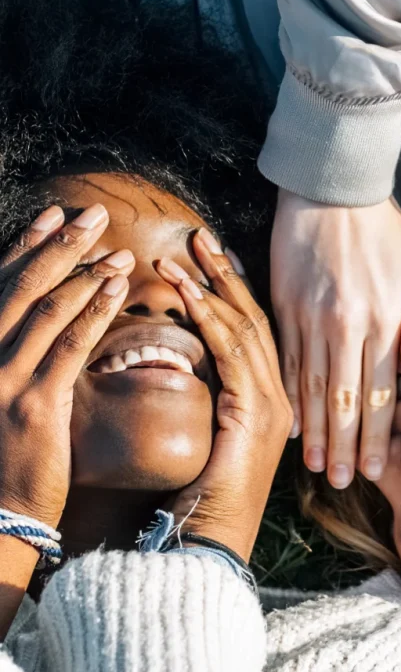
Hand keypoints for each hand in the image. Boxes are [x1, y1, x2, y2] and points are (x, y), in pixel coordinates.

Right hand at [0, 204, 132, 527]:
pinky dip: (93, 312)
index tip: (52, 215)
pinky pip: (68, 347)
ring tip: (117, 249)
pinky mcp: (34, 406)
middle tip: (91, 213)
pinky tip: (117, 289)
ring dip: (84, 273)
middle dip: (58, 245)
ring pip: (45, 310)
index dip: (25, 247)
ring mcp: (2, 380)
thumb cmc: (2, 457)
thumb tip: (41, 317)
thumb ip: (12, 355)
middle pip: (21, 287)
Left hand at [157, 231, 291, 561]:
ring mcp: (274, 405)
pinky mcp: (253, 412)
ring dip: (209, 287)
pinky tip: (185, 291)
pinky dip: (206, 316)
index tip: (216, 257)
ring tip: (182, 252)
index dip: (237, 292)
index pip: (260, 334)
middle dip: (226, 276)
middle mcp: (283, 399)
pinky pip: (230, 352)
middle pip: (257, 321)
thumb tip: (202, 370)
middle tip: (203, 237)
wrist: (212, 543)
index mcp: (277, 404)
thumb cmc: (207, 502)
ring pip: (244, 329)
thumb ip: (221, 403)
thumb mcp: (215, 442)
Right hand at [270, 192, 400, 488]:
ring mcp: (309, 318)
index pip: (379, 394)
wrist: (330, 186)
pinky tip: (289, 423)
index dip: (375, 436)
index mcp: (380, 320)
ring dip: (314, 431)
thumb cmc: (384, 229)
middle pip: (343, 401)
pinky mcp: (284, 307)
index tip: (373, 469)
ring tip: (313, 466)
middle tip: (340, 482)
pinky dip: (288, 396)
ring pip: (311, 388)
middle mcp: (343, 326)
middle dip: (342, 447)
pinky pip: (284, 361)